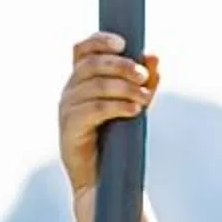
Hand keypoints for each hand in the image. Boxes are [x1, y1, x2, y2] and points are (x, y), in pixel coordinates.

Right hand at [58, 31, 156, 195]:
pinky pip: (94, 109)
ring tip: (146, 98)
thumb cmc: (118, 140)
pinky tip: (135, 110)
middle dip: (121, 66)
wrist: (105, 181)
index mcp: (82, 80)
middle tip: (143, 76)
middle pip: (92, 64)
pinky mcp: (69, 128)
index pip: (83, 49)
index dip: (100, 41)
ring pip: (95, 85)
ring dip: (124, 88)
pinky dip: (117, 106)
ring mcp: (67, 108)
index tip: (124, 43)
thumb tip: (154, 55)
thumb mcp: (134, 104)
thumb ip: (144, 81)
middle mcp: (71, 90)